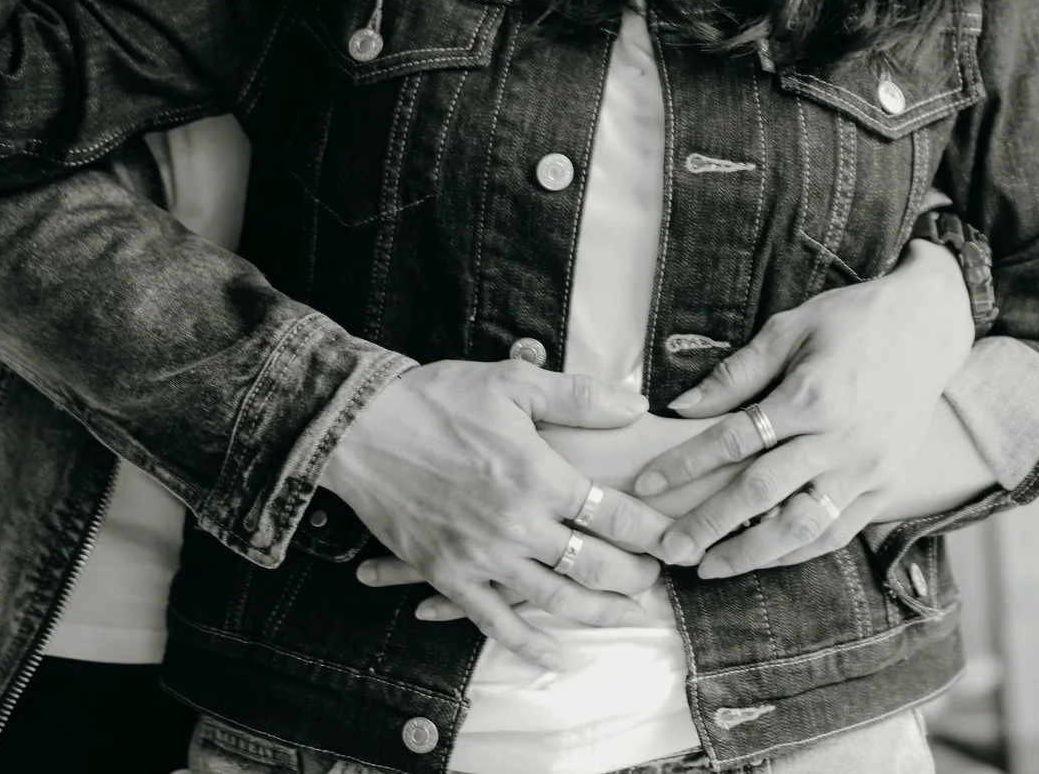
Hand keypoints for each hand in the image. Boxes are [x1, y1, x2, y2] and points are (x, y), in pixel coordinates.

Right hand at [319, 362, 677, 667]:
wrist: (361, 429)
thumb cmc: (438, 400)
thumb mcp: (515, 384)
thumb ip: (581, 397)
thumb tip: (637, 405)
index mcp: (540, 476)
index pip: (616, 514)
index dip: (654, 532)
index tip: (677, 541)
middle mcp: (517, 525)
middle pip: (595, 565)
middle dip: (636, 575)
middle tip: (658, 576)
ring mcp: (482, 557)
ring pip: (556, 600)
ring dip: (599, 613)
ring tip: (630, 616)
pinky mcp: (449, 576)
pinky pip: (495, 622)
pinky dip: (529, 644)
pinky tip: (555, 655)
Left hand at [641, 241, 973, 577]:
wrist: (928, 325)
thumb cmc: (852, 319)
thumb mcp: (791, 328)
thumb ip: (737, 373)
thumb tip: (682, 408)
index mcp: (812, 395)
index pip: (735, 439)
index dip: (686, 464)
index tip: (647, 485)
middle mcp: (841, 439)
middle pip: (762, 492)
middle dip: (708, 524)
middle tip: (668, 549)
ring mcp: (868, 467)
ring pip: (802, 525)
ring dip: (752, 553)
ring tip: (709, 567)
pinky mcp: (888, 484)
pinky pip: (838, 530)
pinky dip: (798, 550)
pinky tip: (764, 557)